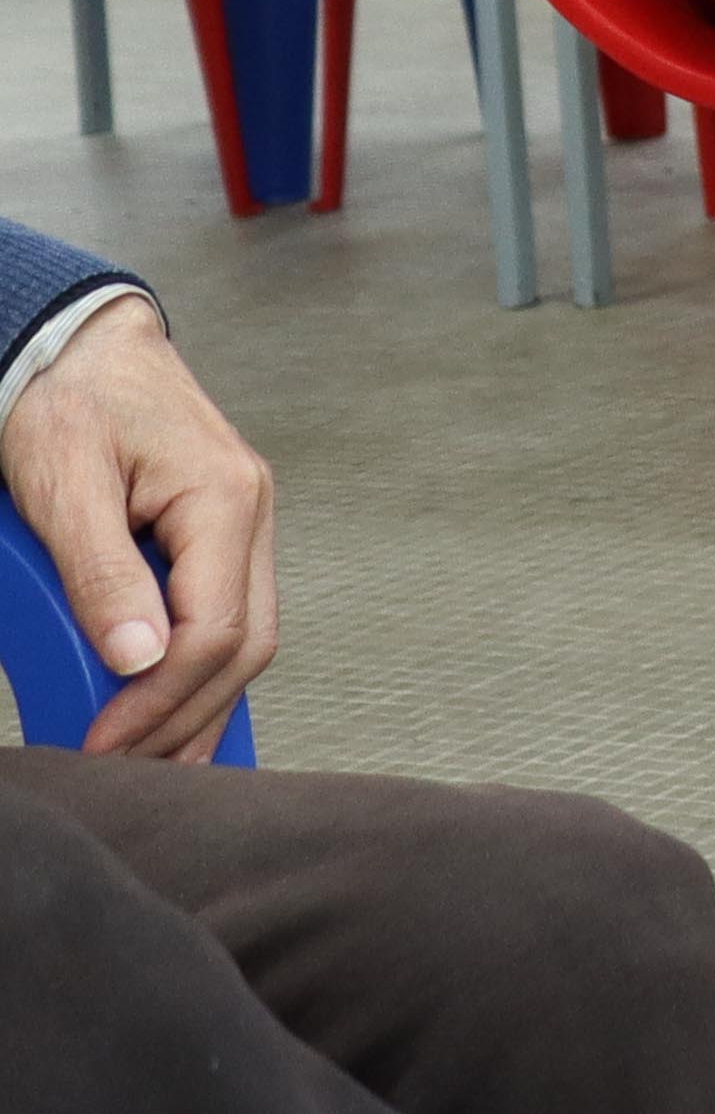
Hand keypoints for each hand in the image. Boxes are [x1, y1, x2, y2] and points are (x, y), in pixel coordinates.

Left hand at [0, 295, 275, 758]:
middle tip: (128, 768)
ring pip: (247, 636)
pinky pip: (228, 614)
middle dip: (188, 718)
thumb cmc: (67, 400)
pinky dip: (203, 671)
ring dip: (203, 704)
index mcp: (223, 500)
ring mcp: (244, 523)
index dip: (159, 699)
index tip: (101, 742)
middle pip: (246, 645)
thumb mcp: (65, 486)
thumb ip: (102, 576)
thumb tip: (138, 660)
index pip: (213, 629)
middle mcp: (251, 514)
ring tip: (156, 758)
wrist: (78, 345)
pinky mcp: (221, 533)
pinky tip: (178, 707)